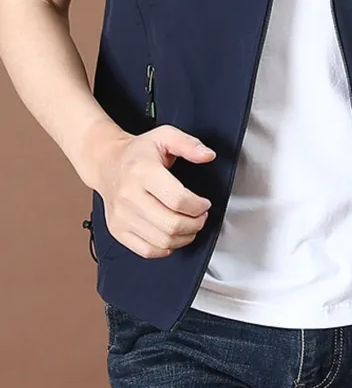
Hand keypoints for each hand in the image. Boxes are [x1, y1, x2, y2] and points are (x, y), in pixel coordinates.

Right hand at [93, 124, 215, 258]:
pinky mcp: (117, 230)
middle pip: (171, 223)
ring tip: (190, 225)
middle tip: (201, 216)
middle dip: (195, 223)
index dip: (198, 206)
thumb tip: (208, 155)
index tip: (204, 204)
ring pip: (162, 241)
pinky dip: (166, 248)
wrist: (107, 163)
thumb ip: (189, 144)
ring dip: (184, 237)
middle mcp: (128, 195)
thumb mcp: (165, 136)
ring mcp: (121, 216)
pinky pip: (147, 251)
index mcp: (142, 171)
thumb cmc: (138, 152)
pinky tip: (172, 235)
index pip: (177, 199)